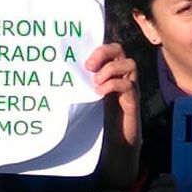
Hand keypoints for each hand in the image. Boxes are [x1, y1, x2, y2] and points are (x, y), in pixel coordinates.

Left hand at [87, 43, 139, 187]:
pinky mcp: (133, 102)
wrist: (119, 142)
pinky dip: (113, 85)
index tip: (85, 62)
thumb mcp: (90, 96)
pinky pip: (129, 85)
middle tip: (89, 67)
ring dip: (110, 69)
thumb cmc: (101, 119)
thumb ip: (83, 84)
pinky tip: (99, 94)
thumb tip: (58, 75)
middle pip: (120, 49)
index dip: (99, 48)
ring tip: (96, 82)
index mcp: (112, 73)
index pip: (111, 48)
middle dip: (104, 52)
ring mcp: (131, 88)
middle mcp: (124, 76)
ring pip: (130, 64)